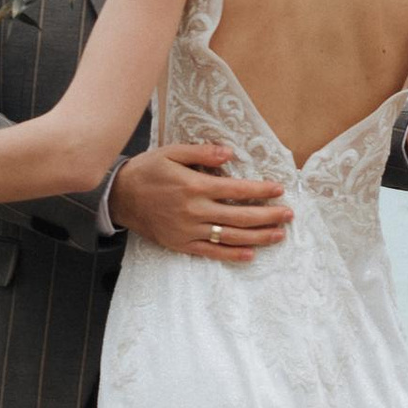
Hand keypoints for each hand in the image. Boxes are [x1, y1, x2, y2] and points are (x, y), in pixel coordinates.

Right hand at [109, 142, 294, 261]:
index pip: (237, 189)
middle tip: (289, 215)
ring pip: (231, 236)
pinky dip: (232, 255)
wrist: (119, 196)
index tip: (279, 190)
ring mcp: (189, 230)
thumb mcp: (171, 152)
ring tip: (279, 236)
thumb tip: (229, 152)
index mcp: (195, 185)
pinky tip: (251, 255)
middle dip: (268, 216)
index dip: (261, 190)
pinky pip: (211, 252)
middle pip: (240, 216)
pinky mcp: (181, 244)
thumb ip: (202, 152)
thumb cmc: (147, 171)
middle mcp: (195, 210)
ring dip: (258, 237)